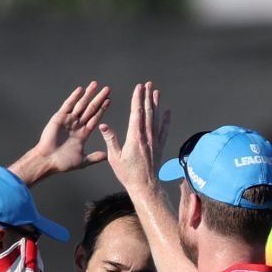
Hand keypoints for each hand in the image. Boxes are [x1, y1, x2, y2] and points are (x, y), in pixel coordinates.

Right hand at [16, 81, 111, 180]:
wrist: (48, 161)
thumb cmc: (63, 163)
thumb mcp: (82, 161)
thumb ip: (94, 158)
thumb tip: (106, 157)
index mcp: (83, 133)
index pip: (95, 118)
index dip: (102, 109)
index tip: (109, 100)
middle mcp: (77, 124)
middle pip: (90, 108)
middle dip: (99, 99)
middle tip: (107, 89)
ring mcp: (68, 120)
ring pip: (81, 104)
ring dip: (88, 94)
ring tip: (96, 84)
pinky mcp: (59, 118)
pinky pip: (68, 105)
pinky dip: (74, 97)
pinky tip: (81, 90)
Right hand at [98, 81, 169, 197]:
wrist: (144, 186)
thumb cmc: (128, 174)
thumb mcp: (115, 158)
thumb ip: (110, 140)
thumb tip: (103, 125)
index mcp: (135, 137)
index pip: (136, 113)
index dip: (137, 99)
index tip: (138, 88)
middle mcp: (147, 137)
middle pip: (148, 112)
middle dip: (147, 96)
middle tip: (148, 84)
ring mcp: (155, 141)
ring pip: (156, 118)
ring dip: (156, 104)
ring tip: (156, 92)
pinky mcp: (159, 146)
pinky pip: (164, 130)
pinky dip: (166, 120)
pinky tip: (167, 111)